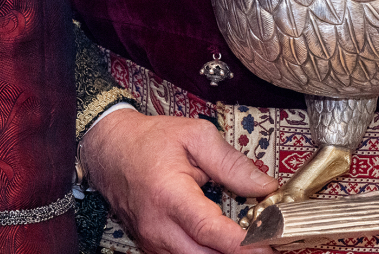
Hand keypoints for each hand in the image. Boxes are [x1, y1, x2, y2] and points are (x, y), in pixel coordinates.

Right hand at [83, 108, 277, 253]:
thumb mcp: (196, 136)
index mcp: (169, 195)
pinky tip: (227, 243)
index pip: (209, 230)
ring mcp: (152, 240)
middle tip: (268, 244)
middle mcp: (158, 226)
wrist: (110, 149)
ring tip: (252, 242)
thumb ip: (232, 163)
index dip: (242, 243)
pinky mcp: (152, 245)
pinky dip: (208, 253)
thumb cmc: (150, 140)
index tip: (268, 244)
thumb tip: (264, 185)